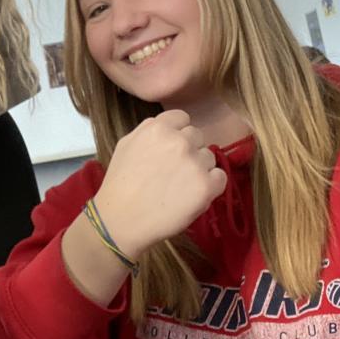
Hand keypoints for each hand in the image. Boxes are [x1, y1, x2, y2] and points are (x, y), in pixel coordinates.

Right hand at [94, 110, 227, 257]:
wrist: (121, 220)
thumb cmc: (119, 185)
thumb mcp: (126, 145)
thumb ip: (150, 131)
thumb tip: (171, 129)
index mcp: (158, 128)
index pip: (182, 118)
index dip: (178, 134)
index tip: (170, 150)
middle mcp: (179, 141)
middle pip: (197, 136)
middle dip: (188, 151)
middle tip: (173, 171)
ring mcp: (194, 163)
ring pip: (208, 157)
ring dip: (199, 168)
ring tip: (179, 187)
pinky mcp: (205, 186)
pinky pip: (220, 177)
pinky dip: (211, 186)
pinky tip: (192, 195)